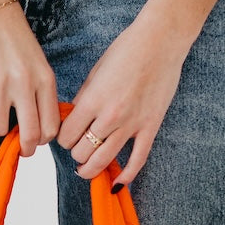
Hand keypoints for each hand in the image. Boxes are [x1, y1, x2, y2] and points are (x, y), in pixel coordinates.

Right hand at [0, 3, 60, 156]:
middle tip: (19, 148)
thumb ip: (41, 93)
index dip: (42, 141)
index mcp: (45, 80)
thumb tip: (38, 128)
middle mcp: (25, 83)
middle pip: (29, 136)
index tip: (34, 139)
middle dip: (25, 149)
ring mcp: (0, 82)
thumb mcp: (38, 63)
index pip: (51, 127)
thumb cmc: (15, 38)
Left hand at [58, 14, 190, 186]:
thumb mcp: (95, 73)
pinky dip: (125, 176)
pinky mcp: (150, 127)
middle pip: (81, 152)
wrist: (161, 40)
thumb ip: (82, 99)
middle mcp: (110, 116)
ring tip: (86, 168)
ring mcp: (131, 124)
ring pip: (102, 161)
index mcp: (92, 101)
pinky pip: (137, 160)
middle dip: (76, 152)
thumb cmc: (126, 50)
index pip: (66, 136)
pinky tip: (116, 183)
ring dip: (90, 169)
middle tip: (78, 146)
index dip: (63, 139)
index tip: (67, 135)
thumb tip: (72, 119)